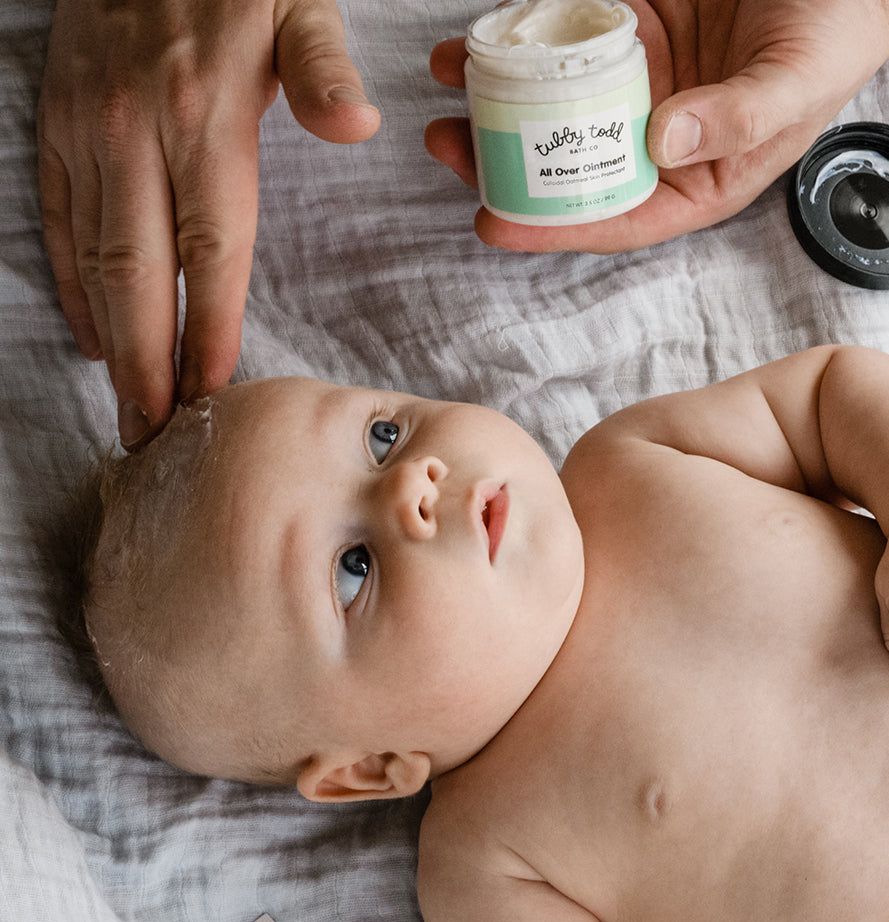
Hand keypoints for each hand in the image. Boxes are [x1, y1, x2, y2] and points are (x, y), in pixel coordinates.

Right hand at [37, 0, 380, 447]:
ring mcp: (87, 132)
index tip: (209, 396)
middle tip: (154, 435)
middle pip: (141, 276)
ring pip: (94, 260)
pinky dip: (71, 283)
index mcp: (204, 120)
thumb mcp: (297, 3)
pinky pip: (56, 219)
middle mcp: (135, 134)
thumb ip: (323, 67)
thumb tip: (356, 122)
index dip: (209, 331)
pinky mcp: (56, 124)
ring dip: (111, 342)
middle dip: (148, 365)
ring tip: (128, 408)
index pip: (212, 252)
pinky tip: (93, 335)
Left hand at [425, 0, 888, 252]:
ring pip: (560, 100)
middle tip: (448, 148)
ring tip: (445, 88)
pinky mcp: (634, 22)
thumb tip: (662, 139)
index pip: (617, 216)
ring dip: (503, 98)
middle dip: (508, 163)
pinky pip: (571, 34)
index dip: (552, 227)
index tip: (492, 222)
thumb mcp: (795, 87)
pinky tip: (482, 34)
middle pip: (571, 164)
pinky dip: (527, 34)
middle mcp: (660, 136)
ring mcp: (643, 78)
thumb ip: (736, 120)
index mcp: (698, 177)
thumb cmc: (836, 36)